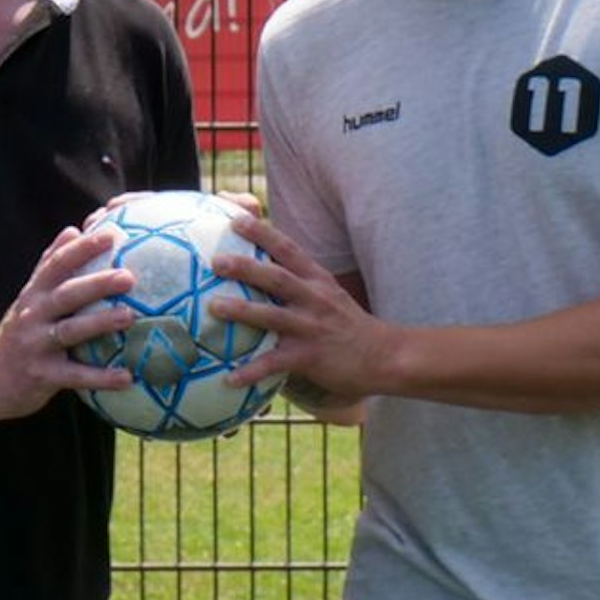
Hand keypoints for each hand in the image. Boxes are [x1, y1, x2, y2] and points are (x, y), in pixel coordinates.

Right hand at [0, 226, 137, 420]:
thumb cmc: (21, 333)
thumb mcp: (30, 297)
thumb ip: (49, 266)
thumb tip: (74, 229)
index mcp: (34, 293)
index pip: (57, 263)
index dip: (82, 248)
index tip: (111, 233)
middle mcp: (32, 315)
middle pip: (66, 294)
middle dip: (96, 283)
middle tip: (128, 276)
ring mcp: (35, 345)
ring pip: (69, 331)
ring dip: (99, 323)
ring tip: (129, 316)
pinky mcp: (41, 376)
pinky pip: (75, 376)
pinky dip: (100, 377)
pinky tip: (127, 377)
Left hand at [207, 214, 390, 408]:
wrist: (385, 355)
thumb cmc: (349, 325)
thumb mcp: (329, 294)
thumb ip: (299, 282)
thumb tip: (261, 271)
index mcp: (317, 280)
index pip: (288, 249)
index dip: (263, 233)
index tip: (237, 220)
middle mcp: (314, 299)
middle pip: (276, 277)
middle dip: (245, 267)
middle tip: (216, 261)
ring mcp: (311, 328)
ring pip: (272, 316)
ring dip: (242, 311)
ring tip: (213, 308)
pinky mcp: (310, 357)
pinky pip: (275, 363)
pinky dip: (252, 371)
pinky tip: (230, 379)